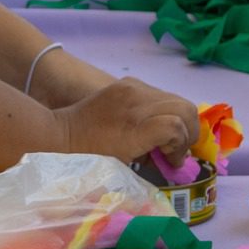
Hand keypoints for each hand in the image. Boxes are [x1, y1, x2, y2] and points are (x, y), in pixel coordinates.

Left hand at [56, 76, 198, 166]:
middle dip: (188, 130)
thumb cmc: (89, 158)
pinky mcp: (127, 83)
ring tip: (163, 137)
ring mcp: (133, 87)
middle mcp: (137, 100)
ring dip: (177, 119)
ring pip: (176, 99)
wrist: (61, 134)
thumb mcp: (124, 164)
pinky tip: (148, 124)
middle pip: (185, 108)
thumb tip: (173, 157)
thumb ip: (154, 158)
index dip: (180, 146)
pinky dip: (162, 110)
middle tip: (174, 149)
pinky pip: (158, 94)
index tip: (169, 161)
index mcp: (134, 126)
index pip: (178, 127)